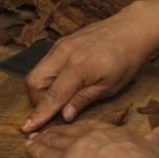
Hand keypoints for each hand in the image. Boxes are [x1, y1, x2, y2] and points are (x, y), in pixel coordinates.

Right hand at [21, 7, 156, 132]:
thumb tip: (64, 117)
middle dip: (37, 100)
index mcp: (77, 67)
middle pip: (33, 82)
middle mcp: (62, 54)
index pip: (51, 96)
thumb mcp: (109, 86)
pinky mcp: (61, 42)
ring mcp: (60, 45)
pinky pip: (46, 63)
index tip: (27, 128)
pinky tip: (65, 84)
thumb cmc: (126, 60)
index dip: (38, 115)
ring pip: (37, 71)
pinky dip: (48, 77)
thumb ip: (83, 100)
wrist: (131, 29)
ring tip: (63, 97)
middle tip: (55, 111)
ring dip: (42, 89)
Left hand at [24, 120, 158, 157]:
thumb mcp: (157, 152)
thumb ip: (156, 142)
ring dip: (44, 138)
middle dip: (60, 132)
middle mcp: (94, 136)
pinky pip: (44, 155)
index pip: (94, 128)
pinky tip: (28, 148)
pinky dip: (35, 151)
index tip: (77, 131)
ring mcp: (77, 148)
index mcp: (115, 133)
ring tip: (35, 138)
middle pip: (72, 131)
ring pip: (55, 140)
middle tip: (49, 132)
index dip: (83, 130)